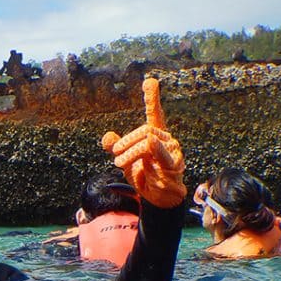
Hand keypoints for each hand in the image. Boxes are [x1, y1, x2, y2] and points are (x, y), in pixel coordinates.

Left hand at [101, 77, 186, 208]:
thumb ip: (117, 148)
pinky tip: (149, 148)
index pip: (155, 114)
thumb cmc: (145, 177)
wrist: (158, 199)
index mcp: (155, 136)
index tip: (149, 81)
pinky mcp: (173, 164)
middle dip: (126, 140)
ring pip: (148, 140)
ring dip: (130, 151)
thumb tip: (107, 136)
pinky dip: (153, 151)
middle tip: (114, 153)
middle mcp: (166, 139)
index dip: (152, 98)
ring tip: (119, 162)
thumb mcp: (126, 162)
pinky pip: (161, 154)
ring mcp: (172, 151)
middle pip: (145, 129)